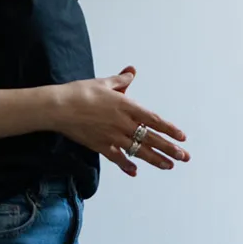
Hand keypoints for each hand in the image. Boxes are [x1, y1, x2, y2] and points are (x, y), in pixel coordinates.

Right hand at [52, 66, 189, 177]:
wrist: (58, 107)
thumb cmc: (80, 92)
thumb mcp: (104, 82)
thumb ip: (121, 80)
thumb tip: (131, 71)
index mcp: (127, 106)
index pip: (154, 120)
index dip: (169, 129)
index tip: (182, 137)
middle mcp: (123, 123)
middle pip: (151, 138)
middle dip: (170, 149)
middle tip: (184, 156)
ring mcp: (112, 136)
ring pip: (138, 151)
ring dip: (156, 159)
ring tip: (169, 166)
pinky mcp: (100, 146)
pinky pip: (117, 158)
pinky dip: (126, 165)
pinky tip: (135, 172)